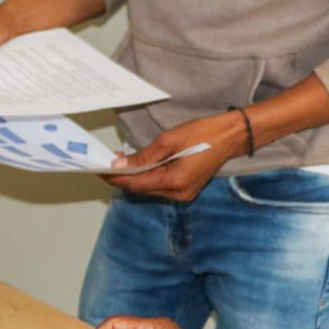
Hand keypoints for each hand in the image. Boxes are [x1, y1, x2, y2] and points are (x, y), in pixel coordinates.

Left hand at [101, 109, 246, 201]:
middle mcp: (178, 194)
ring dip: (134, 176)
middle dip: (122, 177)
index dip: (114, 178)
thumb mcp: (168, 141)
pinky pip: (160, 185)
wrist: (231, 136)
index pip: (135, 184)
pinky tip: (139, 164)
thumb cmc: (202, 134)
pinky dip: (147, 176)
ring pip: (150, 188)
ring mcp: (183, 193)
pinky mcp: (186, 188)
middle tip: (105, 163)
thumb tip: (119, 166)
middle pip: (141, 189)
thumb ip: (143, 156)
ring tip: (119, 162)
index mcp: (174, 183)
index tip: (97, 169)